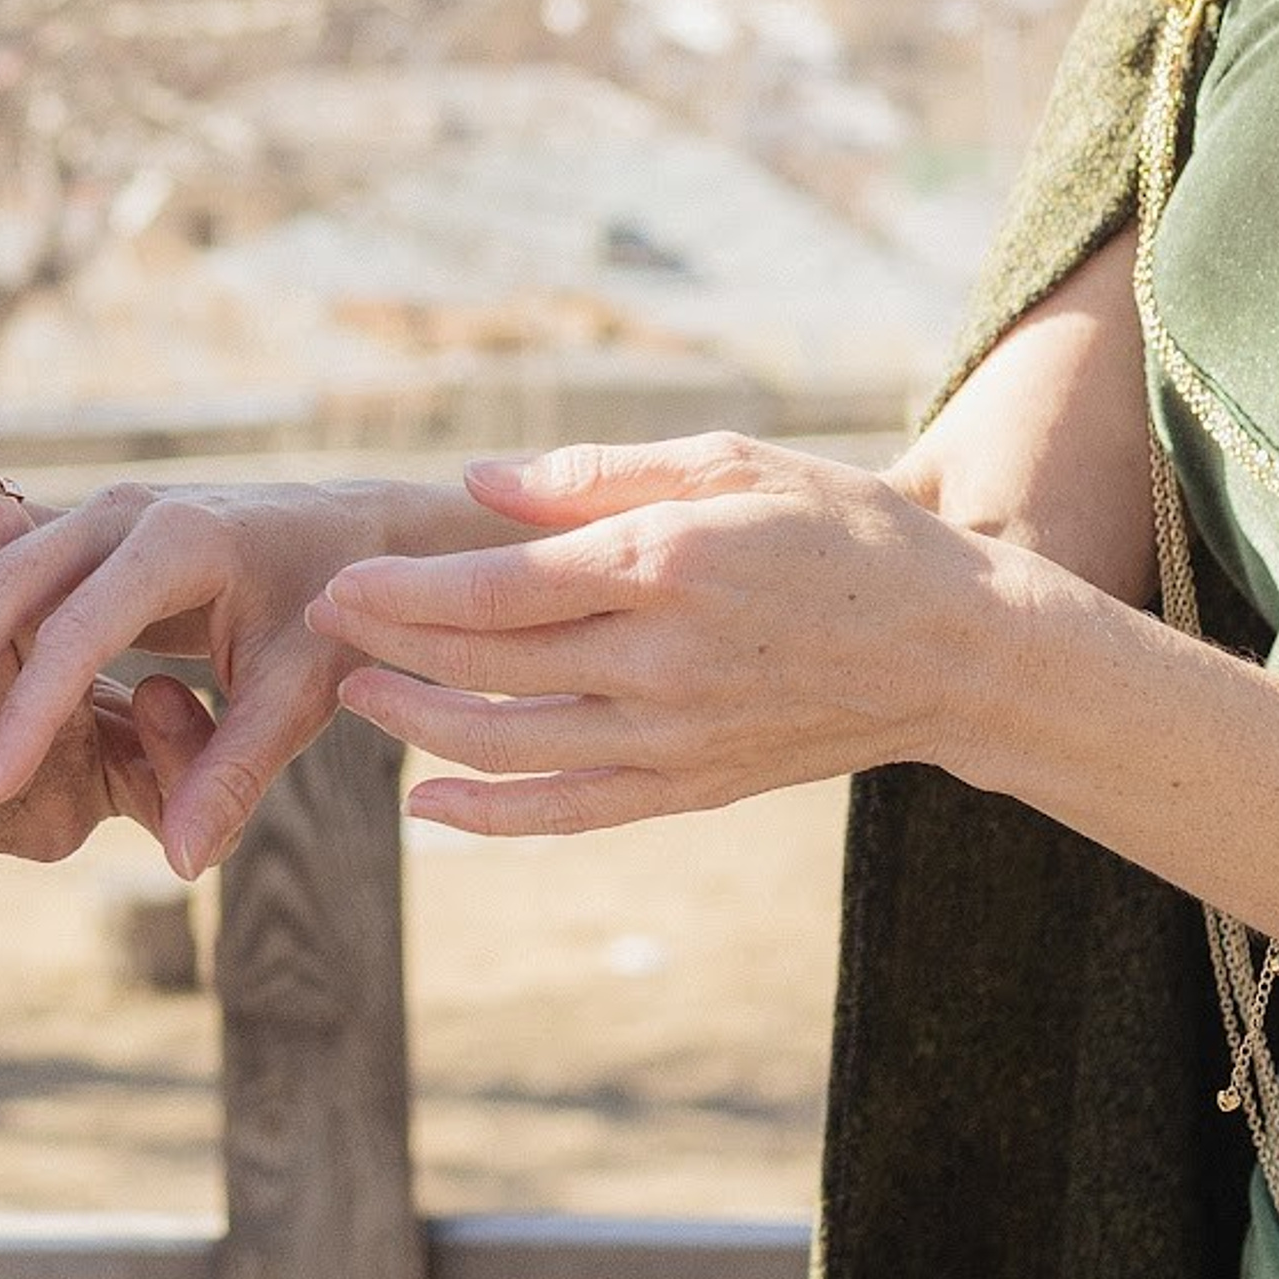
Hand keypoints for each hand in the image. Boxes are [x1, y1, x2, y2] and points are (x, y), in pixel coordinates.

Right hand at [0, 477, 465, 880]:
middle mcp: (121, 514)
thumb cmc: (332, 613)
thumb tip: (184, 863)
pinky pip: (6, 584)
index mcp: (176, 539)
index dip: (28, 713)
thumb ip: (238, 772)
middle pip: (8, 584)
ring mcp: (93, 519)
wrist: (353, 533)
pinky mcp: (80, 540)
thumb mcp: (303, 692)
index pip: (80, 629)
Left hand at [312, 434, 984, 836]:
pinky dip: (490, 816)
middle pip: (489, 667)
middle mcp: (662, 661)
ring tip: (354, 694)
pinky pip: (571, 812)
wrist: (954, 649)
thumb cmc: (840, 530)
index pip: (499, 589)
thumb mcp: (728, 463)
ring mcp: (677, 737)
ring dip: (419, 727)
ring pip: (514, 746)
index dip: (405, 590)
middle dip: (390, 647)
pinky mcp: (693, 787)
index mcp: (665, 565)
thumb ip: (596, 473)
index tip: (339, 579)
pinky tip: (426, 802)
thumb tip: (477, 484)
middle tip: (324, 623)